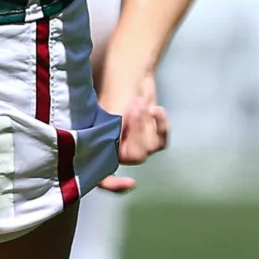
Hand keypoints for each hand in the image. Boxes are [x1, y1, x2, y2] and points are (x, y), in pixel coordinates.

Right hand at [93, 55, 168, 193]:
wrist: (129, 74)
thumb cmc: (111, 90)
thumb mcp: (106, 113)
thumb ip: (111, 132)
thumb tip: (119, 150)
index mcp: (97, 148)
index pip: (102, 178)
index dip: (113, 184)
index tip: (131, 182)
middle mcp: (116, 152)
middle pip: (133, 157)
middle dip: (137, 131)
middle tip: (133, 106)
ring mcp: (136, 146)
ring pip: (149, 148)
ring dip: (146, 123)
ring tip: (139, 101)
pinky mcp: (152, 138)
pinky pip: (162, 140)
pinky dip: (162, 124)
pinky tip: (157, 109)